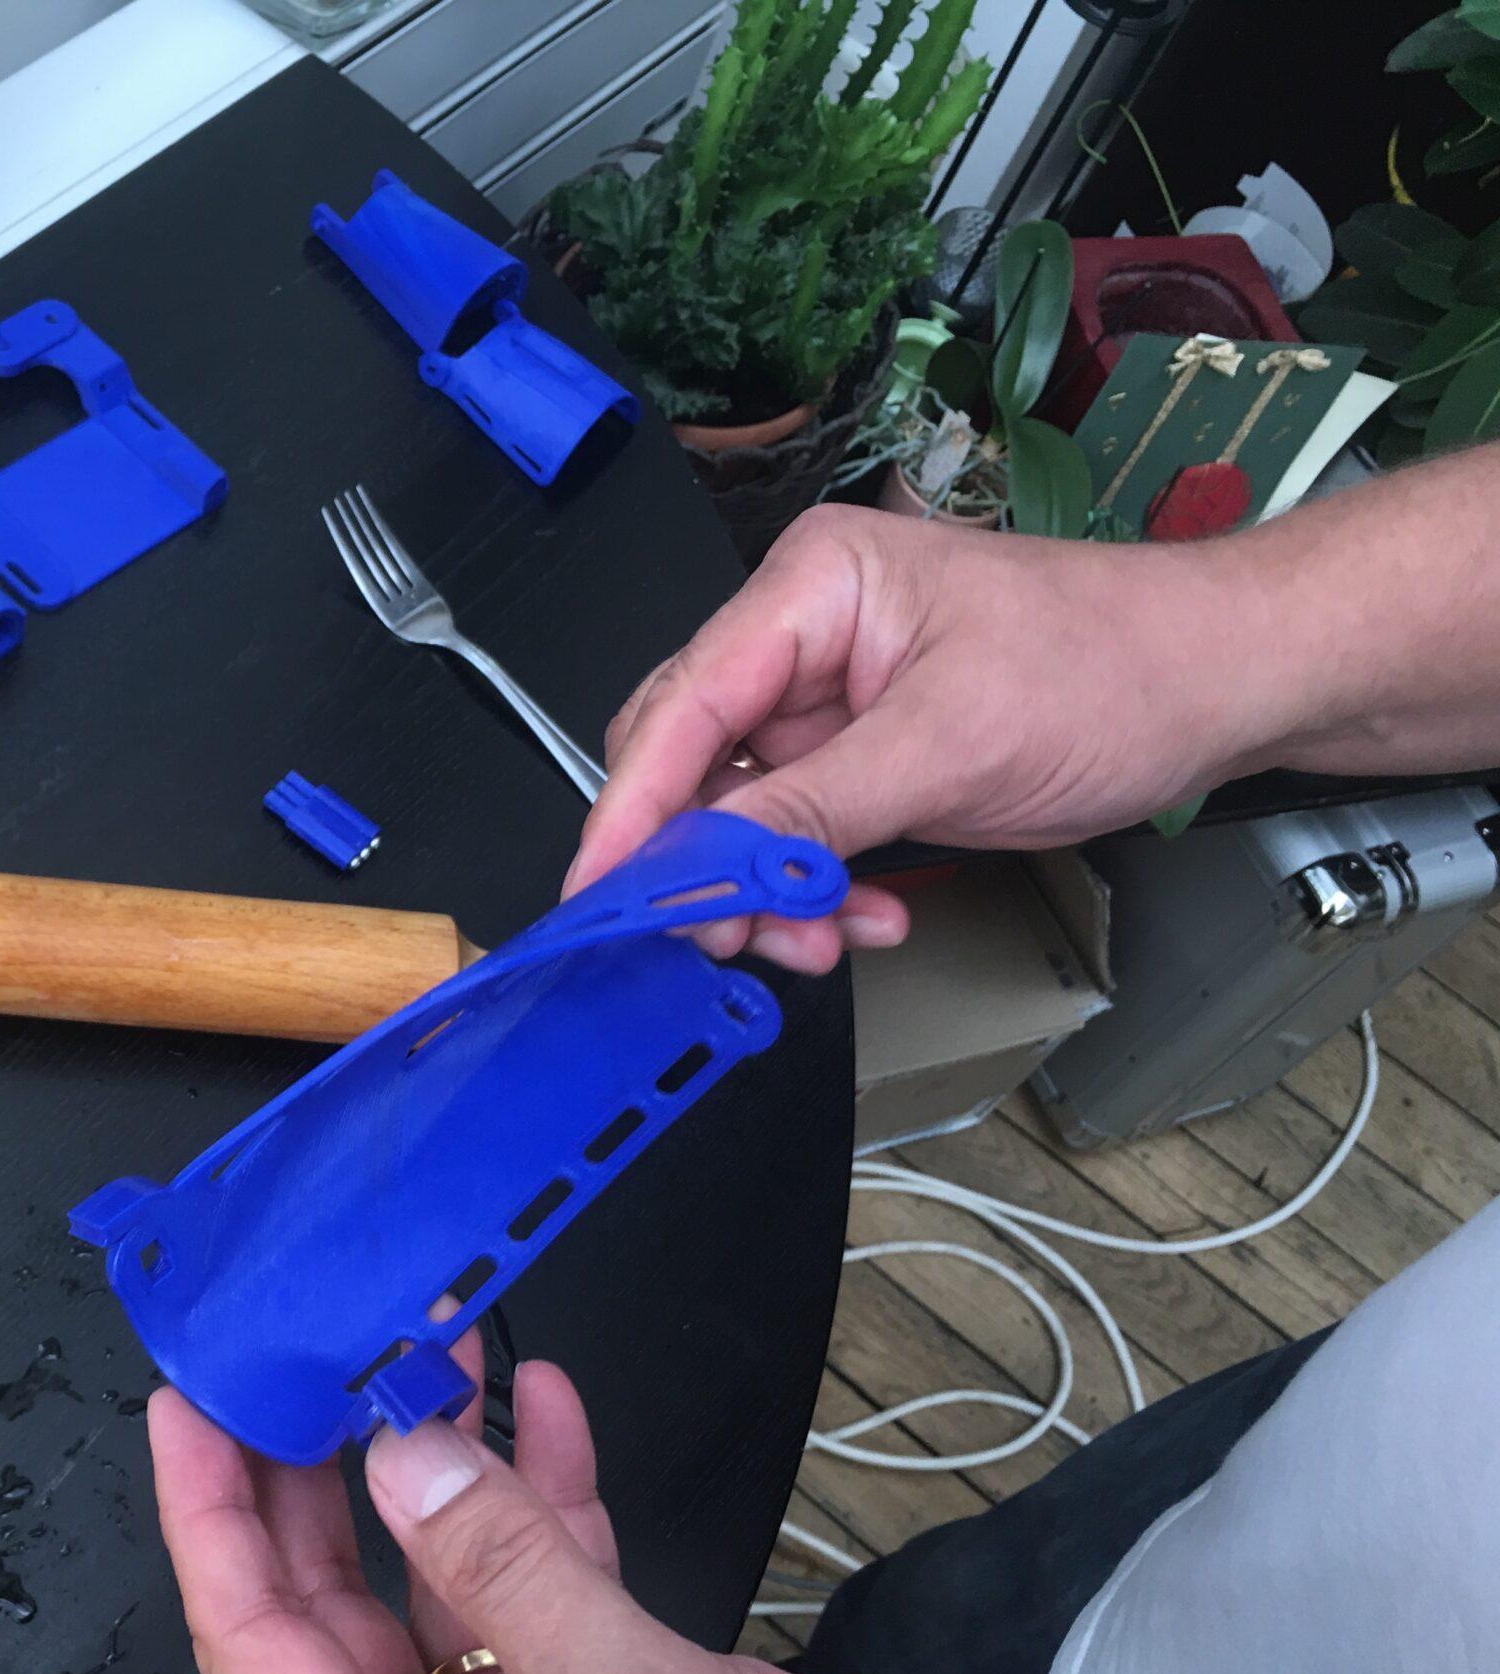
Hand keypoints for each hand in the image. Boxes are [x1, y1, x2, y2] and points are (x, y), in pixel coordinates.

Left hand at [148, 1352, 1044, 1673]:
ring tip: (433, 1352)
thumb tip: (403, 1461)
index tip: (187, 1407)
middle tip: (301, 1352)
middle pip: (337, 1620)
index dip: (210, 1523)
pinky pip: (545, 1613)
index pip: (261, 1657)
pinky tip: (546, 1420)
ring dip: (444, 1473)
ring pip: (443, 1601)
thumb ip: (522, 1586)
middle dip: (319, 1476)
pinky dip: (546, 1510)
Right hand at [564, 504, 1285, 972]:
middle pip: (690, 762)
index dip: (631, 810)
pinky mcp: (861, 751)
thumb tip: (701, 867)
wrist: (1224, 684)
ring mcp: (829, 697)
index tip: (596, 897)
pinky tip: (861, 915)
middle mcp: (804, 634)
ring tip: (820, 937)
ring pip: (738, 813)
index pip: (682, 707)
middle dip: (709, 863)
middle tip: (729, 938)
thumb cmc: (1117, 667)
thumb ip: (810, 811)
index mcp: (813, 587)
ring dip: (770, 889)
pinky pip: (798, 833)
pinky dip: (818, 886)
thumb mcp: (951, 747)